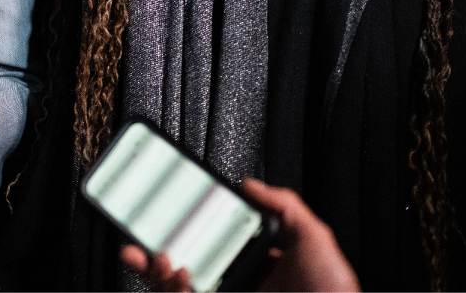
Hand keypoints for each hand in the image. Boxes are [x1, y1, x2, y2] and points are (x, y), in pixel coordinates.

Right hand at [118, 179, 359, 292]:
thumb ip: (283, 205)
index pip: (209, 245)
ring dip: (157, 272)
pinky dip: (174, 286)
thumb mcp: (313, 237)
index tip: (162, 217)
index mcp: (254, 265)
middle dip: (151, 257)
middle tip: (134, 244)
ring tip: (158, 257)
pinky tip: (178, 272)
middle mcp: (237, 286)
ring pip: (177, 288)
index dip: (181, 232)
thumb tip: (249, 184)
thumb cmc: (332, 291)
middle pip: (183, 270)